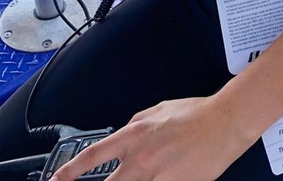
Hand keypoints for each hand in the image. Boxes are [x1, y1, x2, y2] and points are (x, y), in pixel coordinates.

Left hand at [49, 96, 248, 180]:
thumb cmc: (197, 114)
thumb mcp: (159, 110)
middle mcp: (140, 159)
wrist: (224, 123)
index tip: (58, 179)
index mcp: (134, 135)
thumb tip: (125, 133)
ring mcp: (156, 177)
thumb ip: (138, 123)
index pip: (94, 156)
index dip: (71, 170)